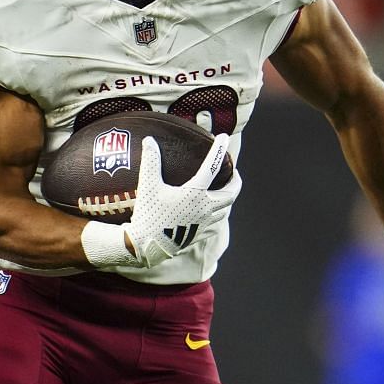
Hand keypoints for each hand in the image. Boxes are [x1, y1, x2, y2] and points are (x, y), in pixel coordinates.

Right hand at [119, 134, 238, 268]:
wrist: (147, 245)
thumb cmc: (148, 214)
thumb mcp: (148, 186)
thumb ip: (151, 161)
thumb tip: (149, 139)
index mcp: (195, 194)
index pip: (212, 167)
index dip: (218, 150)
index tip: (224, 138)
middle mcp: (205, 208)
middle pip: (231, 193)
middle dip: (235, 181)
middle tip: (233, 172)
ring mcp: (204, 222)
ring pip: (226, 209)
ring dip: (229, 198)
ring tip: (225, 190)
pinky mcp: (200, 233)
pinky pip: (216, 223)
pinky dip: (218, 214)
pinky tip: (213, 212)